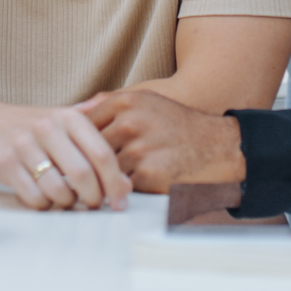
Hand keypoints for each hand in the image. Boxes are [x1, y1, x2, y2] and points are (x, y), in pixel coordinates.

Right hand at [0, 102, 130, 210]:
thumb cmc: (32, 128)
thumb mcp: (67, 128)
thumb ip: (97, 150)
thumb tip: (126, 183)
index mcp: (69, 118)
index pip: (102, 154)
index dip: (115, 183)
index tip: (119, 201)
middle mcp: (48, 128)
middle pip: (83, 175)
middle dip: (93, 197)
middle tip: (93, 204)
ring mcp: (25, 146)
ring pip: (59, 190)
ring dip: (67, 203)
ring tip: (66, 199)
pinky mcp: (6, 164)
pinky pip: (35, 197)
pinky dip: (45, 205)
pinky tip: (45, 198)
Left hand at [79, 90, 245, 192]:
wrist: (218, 147)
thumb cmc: (178, 125)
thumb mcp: (146, 101)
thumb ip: (108, 103)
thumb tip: (72, 112)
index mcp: (126, 102)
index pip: (82, 123)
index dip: (76, 140)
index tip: (74, 150)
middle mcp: (130, 123)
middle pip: (89, 148)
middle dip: (88, 161)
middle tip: (82, 171)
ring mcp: (139, 149)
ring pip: (103, 169)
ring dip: (103, 178)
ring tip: (107, 180)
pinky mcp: (148, 175)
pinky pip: (121, 186)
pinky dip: (122, 189)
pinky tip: (129, 187)